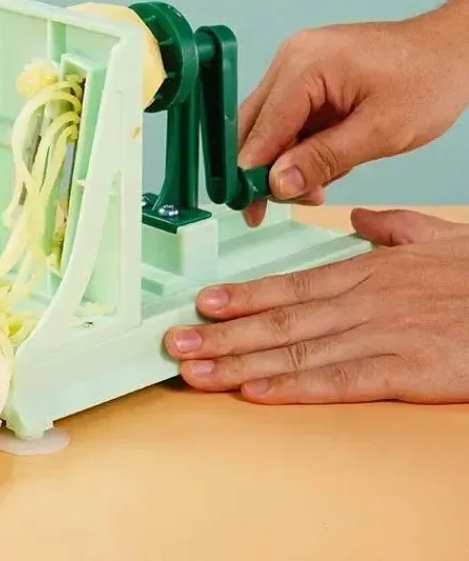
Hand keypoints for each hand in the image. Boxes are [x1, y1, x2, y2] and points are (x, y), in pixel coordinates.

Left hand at [164, 208, 468, 403]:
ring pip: (296, 349)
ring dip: (239, 362)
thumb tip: (358, 217)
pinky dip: (293, 386)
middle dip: (222, 334)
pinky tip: (256, 392)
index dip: (241, 296)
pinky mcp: (407, 370)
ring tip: (197, 370)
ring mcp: (382, 335)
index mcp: (365, 272)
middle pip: (279, 319)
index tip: (201, 304)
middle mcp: (362, 301)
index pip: (289, 284)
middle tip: (176, 342)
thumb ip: (390, 227)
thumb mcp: (434, 238)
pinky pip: (339, 380)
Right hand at [238, 0, 468, 226]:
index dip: (252, 172)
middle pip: (254, 125)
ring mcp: (297, 64)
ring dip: (284, 162)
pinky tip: (321, 164)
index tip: (250, 206)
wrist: (454, 51)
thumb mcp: (380, 132)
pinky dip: (298, 147)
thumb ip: (323, 159)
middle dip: (263, 170)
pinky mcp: (306, 75)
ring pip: (268, 126)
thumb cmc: (429, 79)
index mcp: (305, 65)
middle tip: (271, 207)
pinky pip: (287, 119)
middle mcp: (292, 59)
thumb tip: (278, 183)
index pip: (262, 128)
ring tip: (317, 186)